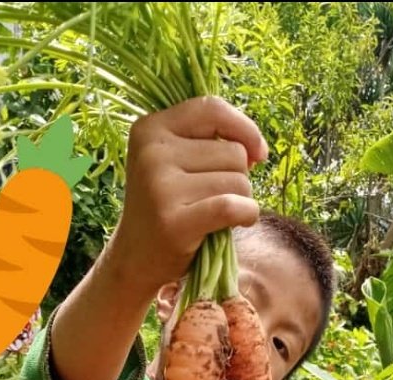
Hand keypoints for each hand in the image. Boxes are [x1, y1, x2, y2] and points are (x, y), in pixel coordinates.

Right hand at [110, 96, 267, 296]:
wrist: (135, 258)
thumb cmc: (167, 206)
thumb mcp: (175, 162)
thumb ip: (211, 142)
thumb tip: (258, 151)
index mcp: (150, 129)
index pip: (211, 108)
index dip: (245, 129)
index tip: (258, 155)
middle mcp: (151, 153)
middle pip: (232, 152)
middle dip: (237, 177)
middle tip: (212, 198)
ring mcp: (160, 187)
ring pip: (238, 180)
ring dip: (240, 200)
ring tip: (213, 214)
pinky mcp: (175, 222)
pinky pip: (232, 206)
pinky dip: (246, 214)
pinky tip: (238, 222)